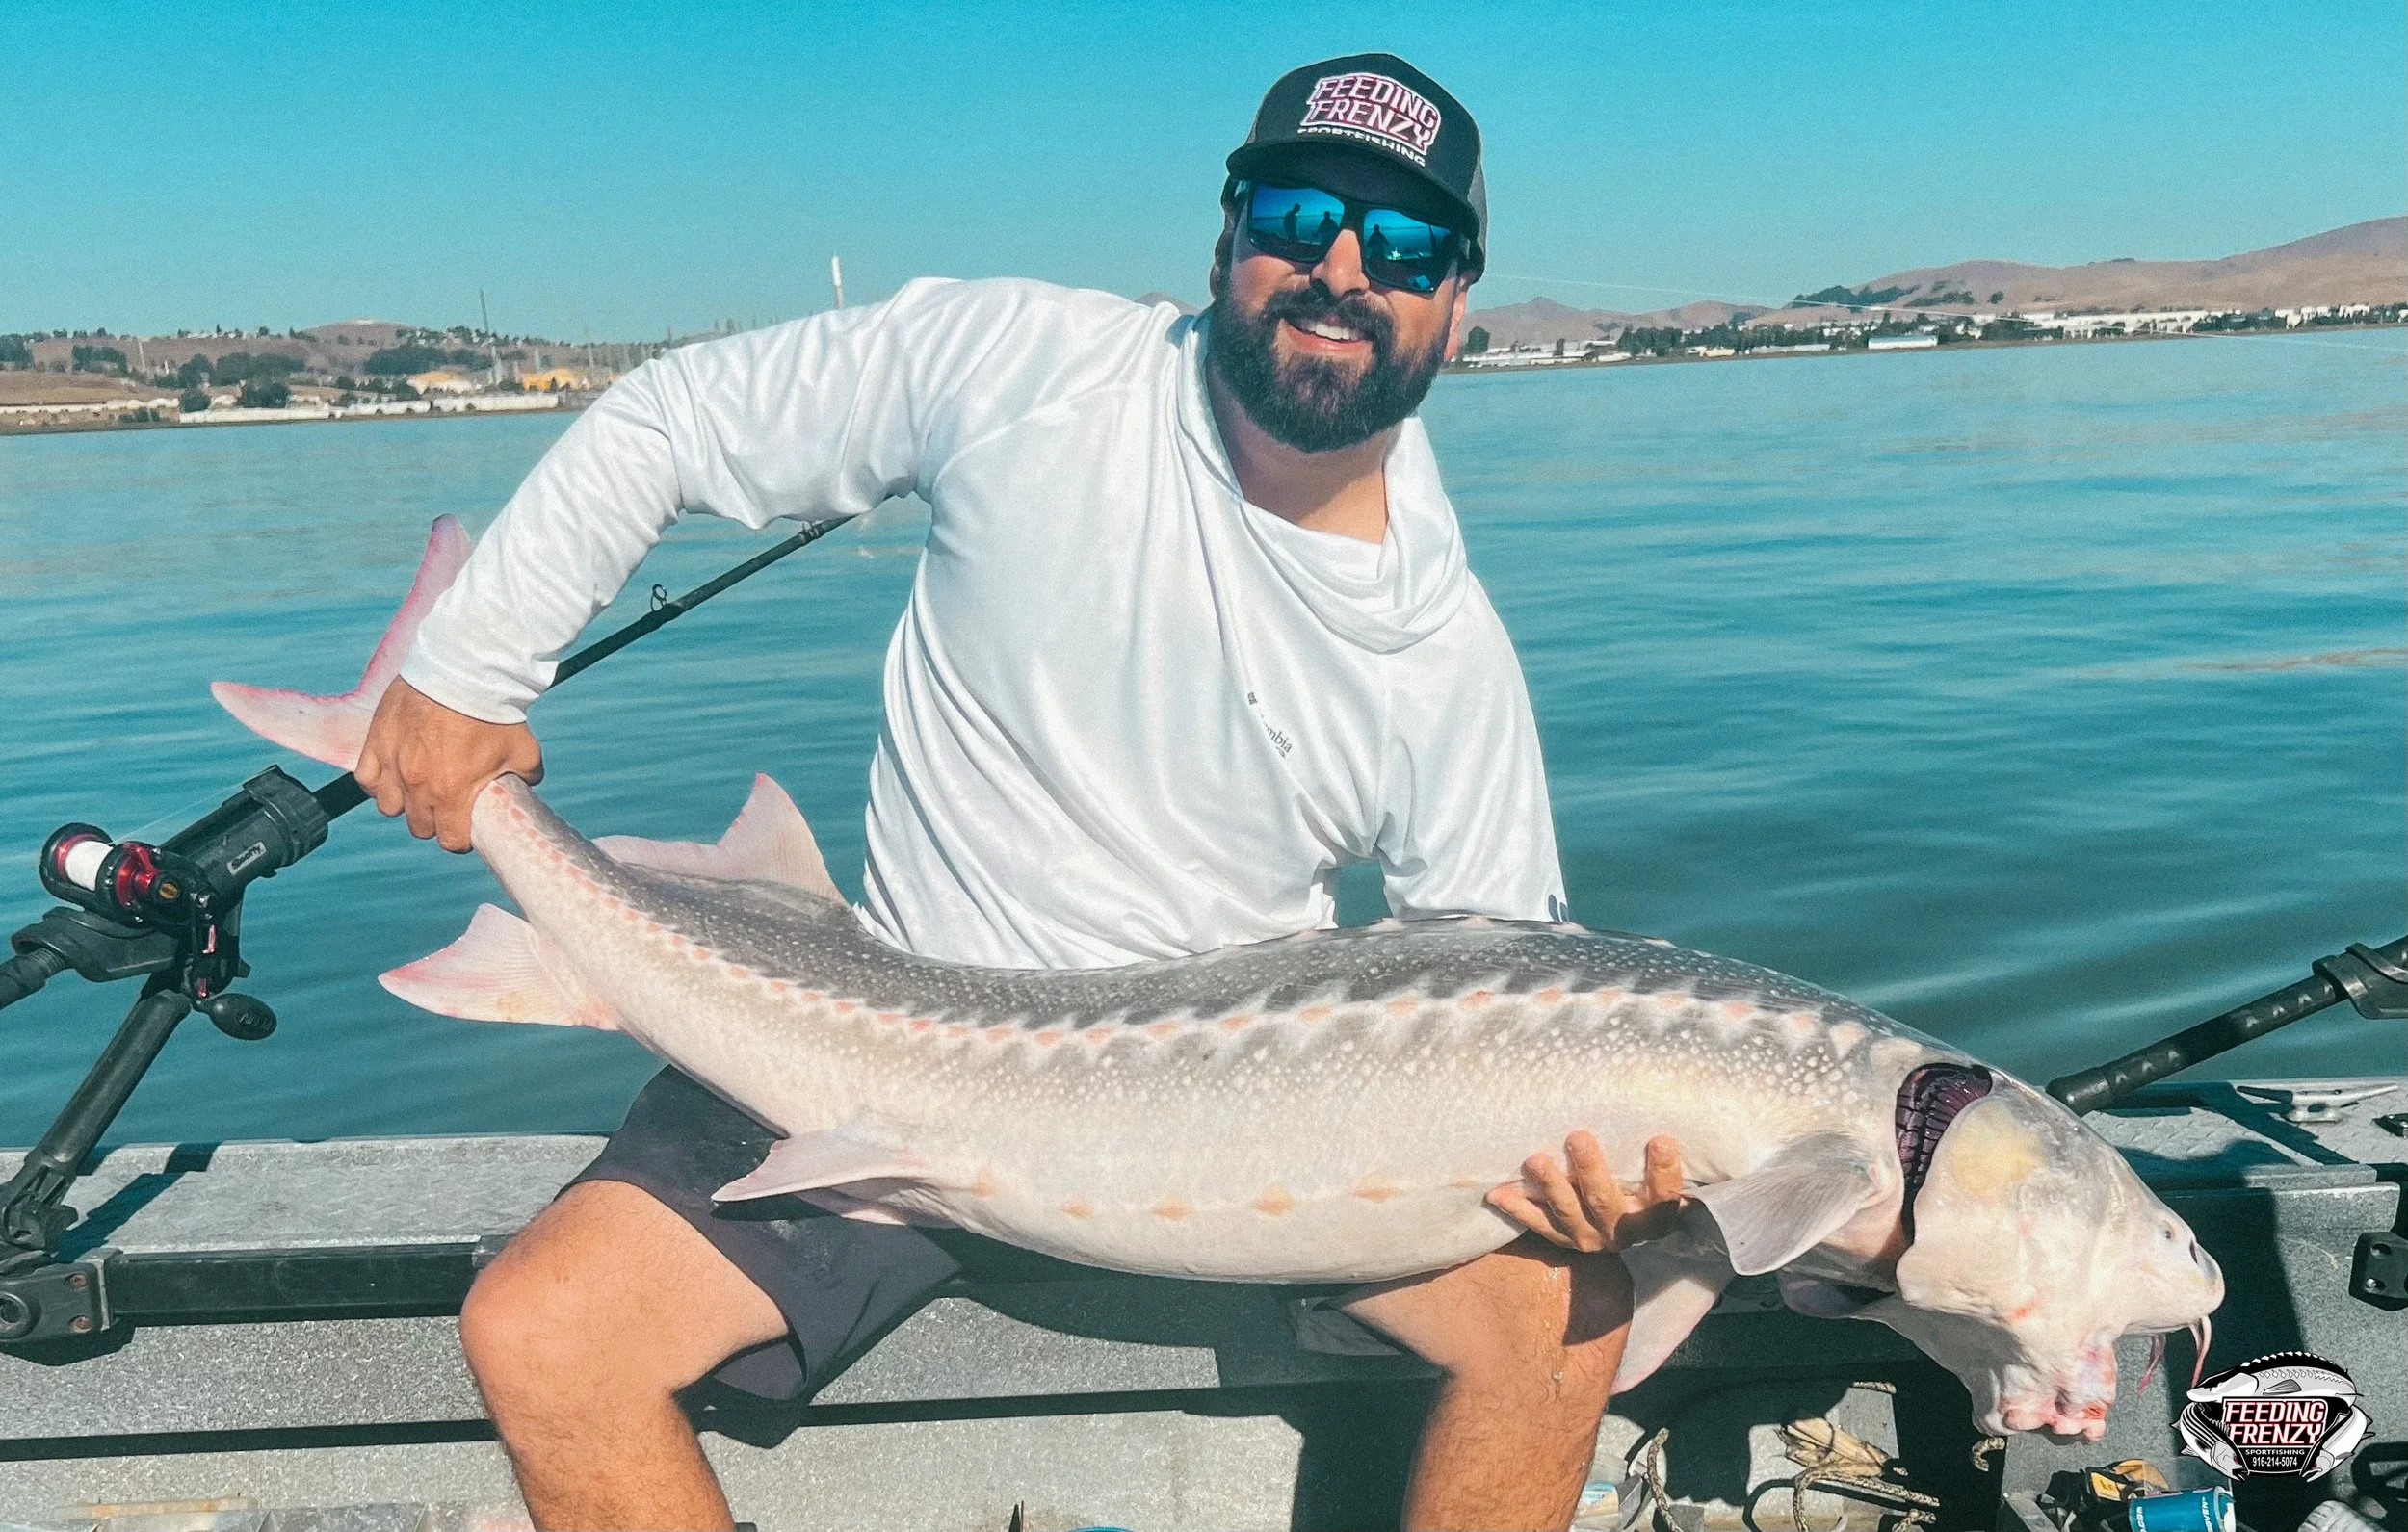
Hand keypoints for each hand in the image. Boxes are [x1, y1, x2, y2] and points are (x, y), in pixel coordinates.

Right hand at [353, 678, 542, 852]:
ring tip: (419, 789)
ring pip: (389, 806)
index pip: (450, 840)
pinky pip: (366, 778)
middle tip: (447, 806)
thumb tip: (527, 785)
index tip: (466, 829)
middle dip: (435, 821)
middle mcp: (417, 785)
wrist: (463, 671)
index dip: (460, 839)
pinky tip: (392, 775)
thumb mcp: (524, 751)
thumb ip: (526, 776)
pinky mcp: (376, 742)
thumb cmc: (494, 712)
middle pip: (419, 826)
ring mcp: (393, 764)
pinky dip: (377, 782)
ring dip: (404, 804)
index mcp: (452, 794)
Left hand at [1487, 1132, 1688, 1253]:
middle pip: (1605, 1200)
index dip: (1664, 1171)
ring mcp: (1591, 1237)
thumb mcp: (1658, 1173)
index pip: (1665, 1195)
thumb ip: (1660, 1149)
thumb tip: (1665, 1093)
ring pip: (1568, 1213)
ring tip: (1536, 1160)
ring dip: (1551, 1186)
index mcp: (1656, 1214)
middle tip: (1577, 1137)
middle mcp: (1624, 1230)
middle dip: (1590, 1170)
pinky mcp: (1564, 1239)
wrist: (1625, 1226)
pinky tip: (1498, 1194)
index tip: (1661, 1139)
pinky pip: (1539, 1224)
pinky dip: (1518, 1209)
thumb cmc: (1644, 1182)